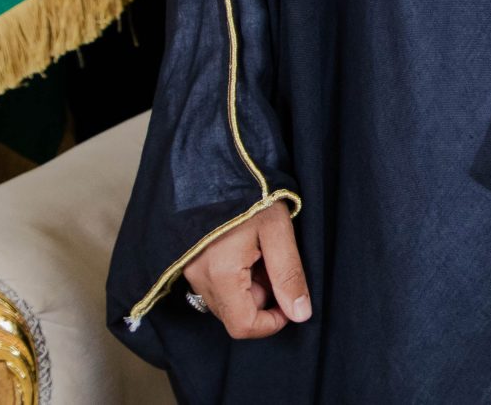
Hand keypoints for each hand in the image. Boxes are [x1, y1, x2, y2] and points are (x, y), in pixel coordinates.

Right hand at [185, 201, 309, 338]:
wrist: (217, 163)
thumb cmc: (250, 193)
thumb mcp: (278, 231)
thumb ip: (289, 275)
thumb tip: (300, 314)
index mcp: (221, 275)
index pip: (243, 326)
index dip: (272, 323)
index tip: (291, 302)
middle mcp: (199, 279)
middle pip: (234, 314)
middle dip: (262, 300)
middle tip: (277, 264)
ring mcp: (191, 271)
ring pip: (226, 301)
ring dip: (250, 288)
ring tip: (262, 251)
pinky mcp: (190, 261)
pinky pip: (215, 285)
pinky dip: (235, 277)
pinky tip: (247, 250)